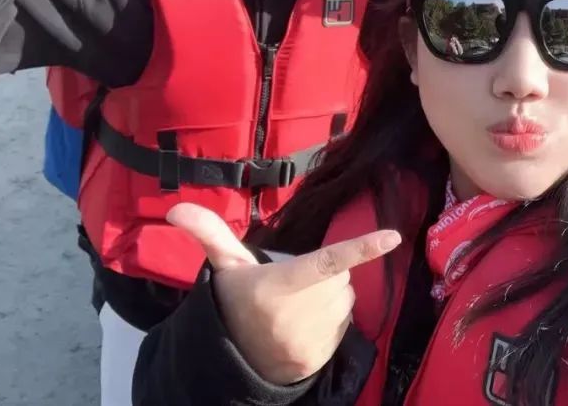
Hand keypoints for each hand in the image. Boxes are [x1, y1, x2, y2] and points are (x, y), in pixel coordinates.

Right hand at [167, 203, 400, 386]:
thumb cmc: (237, 301)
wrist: (237, 358)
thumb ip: (208, 233)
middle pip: (339, 278)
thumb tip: (175, 208)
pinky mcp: (322, 356)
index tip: (392, 236)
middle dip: (325, 275)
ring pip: (345, 298)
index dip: (360, 249)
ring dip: (330, 295)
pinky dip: (332, 317)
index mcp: (279, 286)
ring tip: (298, 303)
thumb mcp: (225, 266)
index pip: (325, 262)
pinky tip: (306, 323)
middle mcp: (298, 315)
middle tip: (294, 283)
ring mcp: (312, 339)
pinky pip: (345, 322)